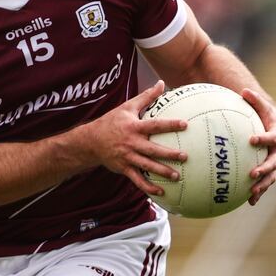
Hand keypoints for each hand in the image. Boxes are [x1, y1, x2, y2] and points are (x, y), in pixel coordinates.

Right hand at [83, 80, 187, 195]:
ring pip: (146, 166)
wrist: (90, 141)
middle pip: (152, 149)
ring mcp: (127, 156)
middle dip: (168, 154)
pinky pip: (137, 179)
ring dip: (162, 172)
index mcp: (133, 127)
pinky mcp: (123, 168)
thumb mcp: (127, 107)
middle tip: (185, 156)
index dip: (169, 124)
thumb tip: (162, 83)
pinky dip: (148, 187)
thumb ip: (146, 96)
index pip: (154, 125)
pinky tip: (161, 192)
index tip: (185, 124)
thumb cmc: (112, 121)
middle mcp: (131, 142)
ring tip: (177, 176)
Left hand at [242, 88, 275, 204]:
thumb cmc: (263, 112)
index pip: (273, 138)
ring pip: (272, 176)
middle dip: (265, 169)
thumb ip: (254, 99)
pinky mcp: (269, 169)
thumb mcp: (260, 104)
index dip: (264, 139)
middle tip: (252, 173)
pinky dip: (258, 192)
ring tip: (251, 193)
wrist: (274, 124)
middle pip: (275, 162)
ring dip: (263, 185)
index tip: (252, 140)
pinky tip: (248, 202)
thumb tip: (244, 90)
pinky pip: (265, 182)